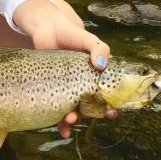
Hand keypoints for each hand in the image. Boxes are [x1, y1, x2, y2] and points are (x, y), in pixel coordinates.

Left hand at [13, 0, 118, 134]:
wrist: (46, 28)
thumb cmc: (70, 33)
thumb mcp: (88, 38)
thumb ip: (99, 48)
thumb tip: (101, 65)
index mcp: (96, 74)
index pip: (110, 92)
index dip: (114, 104)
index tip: (113, 111)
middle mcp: (84, 84)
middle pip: (93, 105)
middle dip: (93, 114)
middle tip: (89, 115)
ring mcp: (69, 88)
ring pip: (77, 110)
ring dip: (76, 119)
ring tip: (70, 119)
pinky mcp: (53, 90)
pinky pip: (59, 110)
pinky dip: (61, 123)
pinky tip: (63, 130)